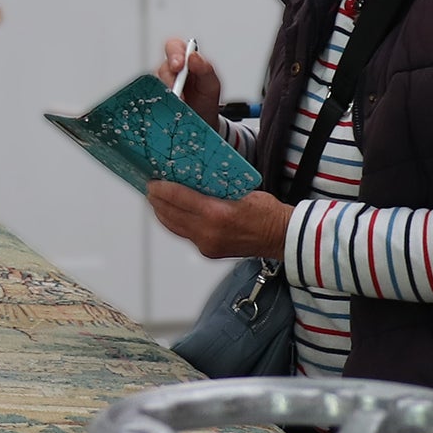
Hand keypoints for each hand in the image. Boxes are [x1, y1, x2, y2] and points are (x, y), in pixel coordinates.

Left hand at [147, 181, 291, 259]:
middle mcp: (208, 232)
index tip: (153, 182)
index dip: (162, 190)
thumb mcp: (242, 191)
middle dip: (157, 202)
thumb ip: (217, 189)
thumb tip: (196, 181)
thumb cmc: (268, 213)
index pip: (179, 199)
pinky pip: (185, 236)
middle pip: (172, 215)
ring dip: (163, 214)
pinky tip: (173, 216)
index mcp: (217, 214)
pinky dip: (175, 224)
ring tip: (156, 202)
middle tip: (151, 189)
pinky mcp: (208, 252)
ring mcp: (207, 245)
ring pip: (175, 228)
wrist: (281, 238)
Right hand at [155, 37, 222, 126]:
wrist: (201, 121)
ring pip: (154, 84)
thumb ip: (205, 68)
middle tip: (175, 90)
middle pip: (161, 67)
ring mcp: (159, 85)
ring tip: (176, 105)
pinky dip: (156, 103)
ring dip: (164, 94)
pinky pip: (149, 98)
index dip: (174, 54)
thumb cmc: (205, 99)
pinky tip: (166, 109)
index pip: (174, 47)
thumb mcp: (211, 84)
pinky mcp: (153, 99)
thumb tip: (194, 56)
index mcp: (184, 59)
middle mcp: (169, 70)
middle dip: (168, 78)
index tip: (178, 65)